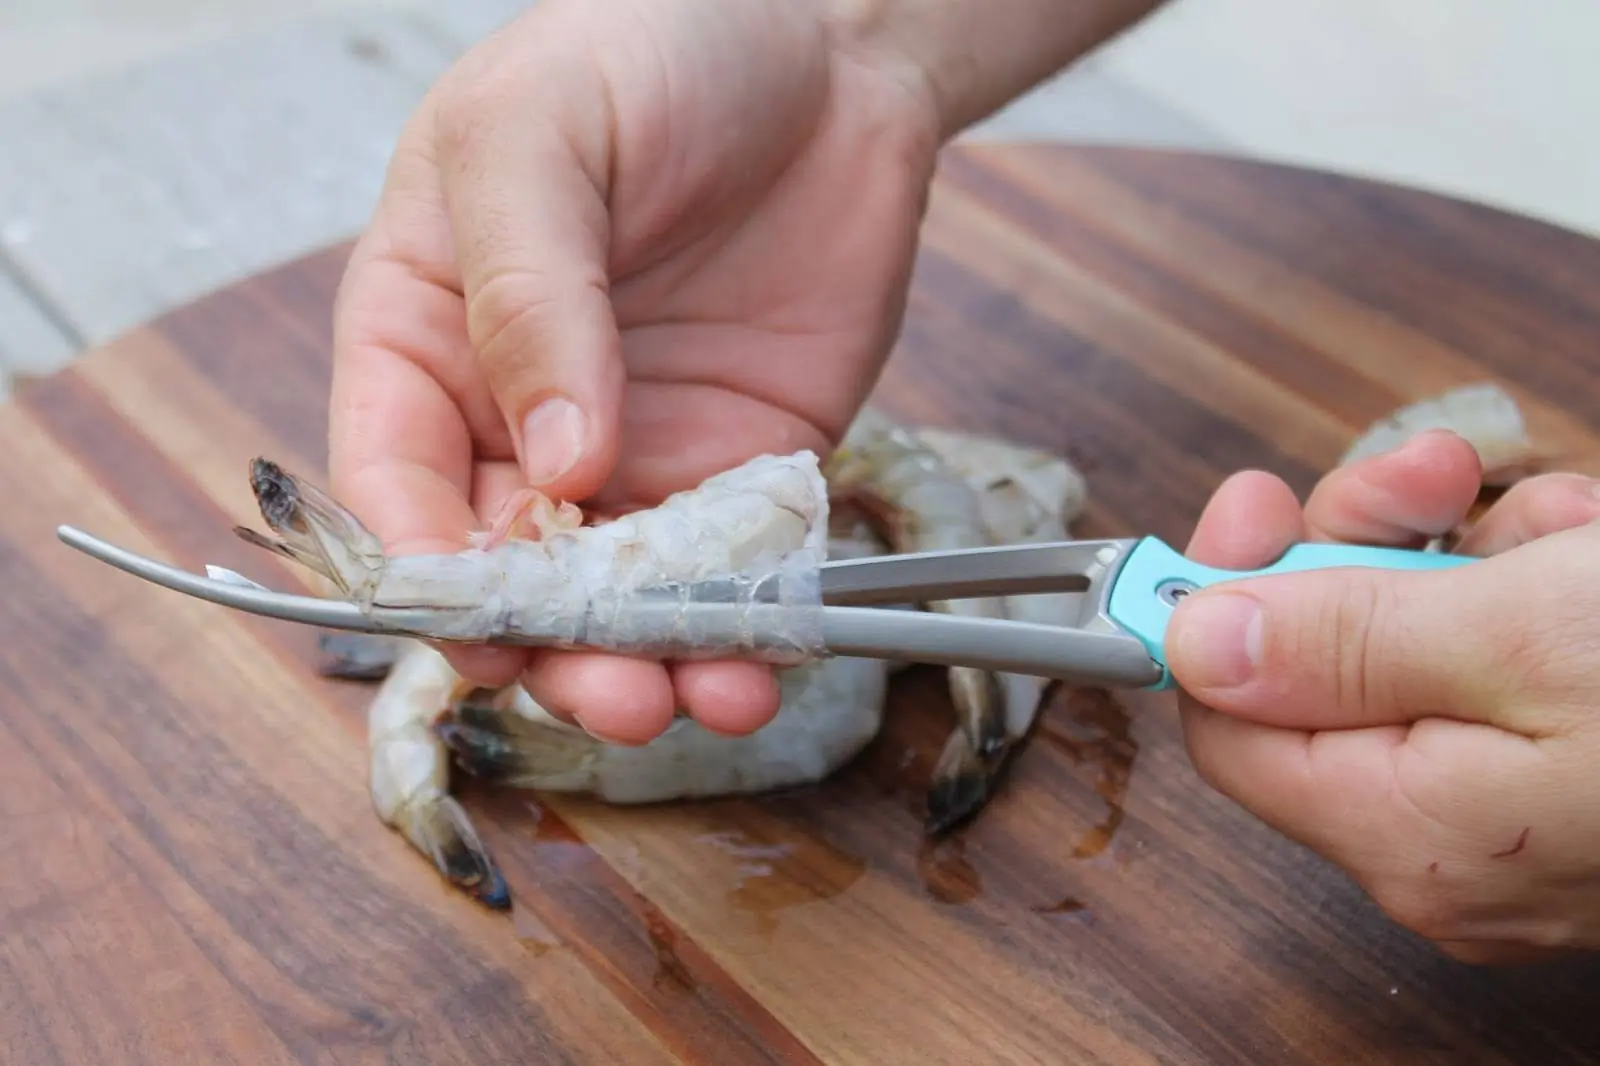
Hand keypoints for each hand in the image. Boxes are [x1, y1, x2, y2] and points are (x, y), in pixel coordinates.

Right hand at [326, 0, 943, 742]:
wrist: (828, 54)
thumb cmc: (649, 52)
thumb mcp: (539, 134)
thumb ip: (525, 291)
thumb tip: (553, 458)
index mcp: (425, 335)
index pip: (395, 480)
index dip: (424, 567)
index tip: (478, 622)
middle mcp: (518, 414)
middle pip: (506, 571)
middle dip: (547, 645)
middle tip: (603, 689)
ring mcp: (631, 450)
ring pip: (614, 599)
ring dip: (641, 663)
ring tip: (684, 697)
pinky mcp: (738, 467)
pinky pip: (724, 573)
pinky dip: (735, 630)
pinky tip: (753, 665)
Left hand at [1166, 429, 1599, 963]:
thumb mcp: (1525, 631)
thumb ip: (1342, 641)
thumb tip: (1194, 642)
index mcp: (1413, 831)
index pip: (1230, 720)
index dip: (1223, 601)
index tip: (1251, 502)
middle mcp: (1454, 839)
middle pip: (1328, 666)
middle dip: (1368, 544)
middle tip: (1429, 475)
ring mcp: (1525, 805)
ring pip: (1424, 640)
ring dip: (1476, 548)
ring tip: (1564, 520)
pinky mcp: (1584, 761)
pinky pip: (1508, 653)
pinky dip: (1543, 578)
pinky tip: (1596, 545)